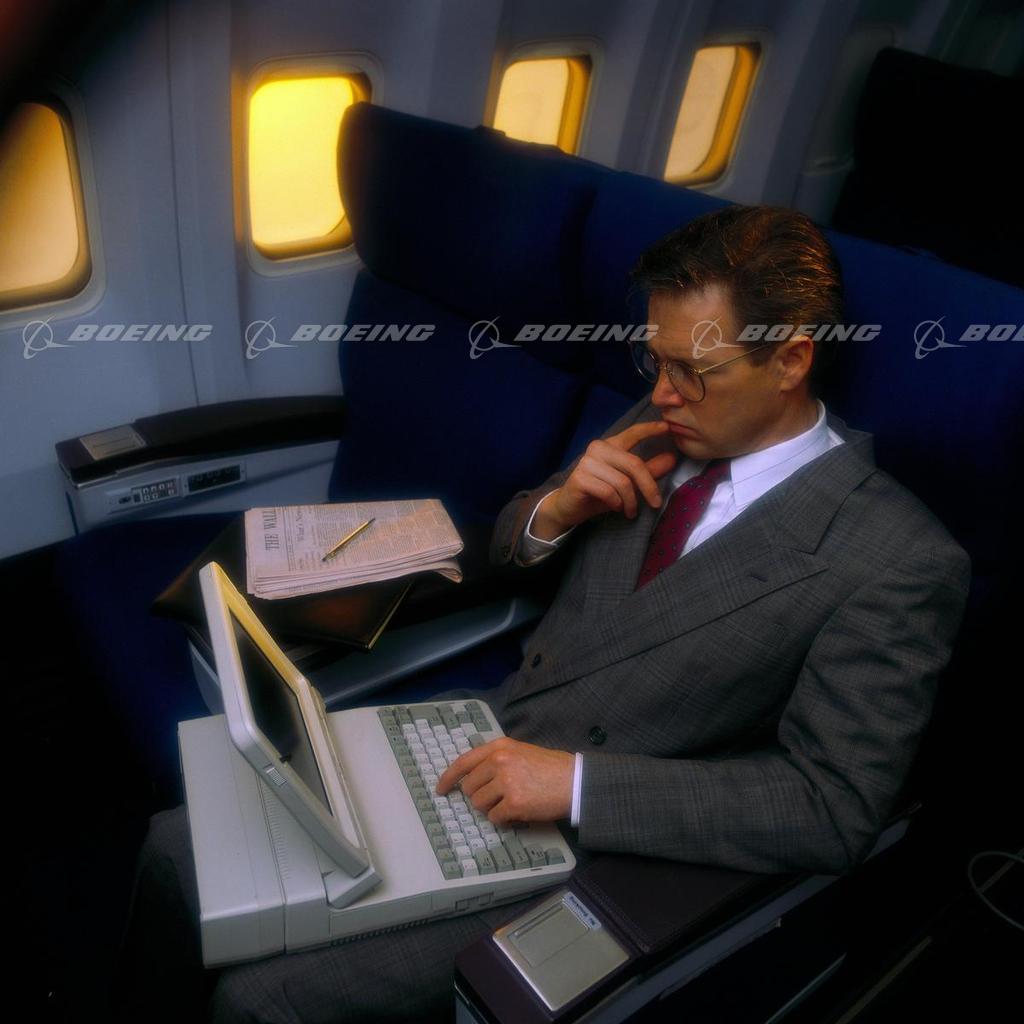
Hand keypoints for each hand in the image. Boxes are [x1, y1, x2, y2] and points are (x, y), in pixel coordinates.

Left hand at [435, 737, 574, 825]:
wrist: (574, 781)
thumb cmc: (549, 768)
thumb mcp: (520, 751)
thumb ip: (496, 758)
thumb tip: (472, 776)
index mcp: (500, 747)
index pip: (463, 762)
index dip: (449, 778)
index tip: (441, 789)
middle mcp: (500, 762)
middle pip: (469, 788)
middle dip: (480, 796)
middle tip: (499, 797)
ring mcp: (506, 782)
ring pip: (479, 804)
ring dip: (492, 808)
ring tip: (512, 802)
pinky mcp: (514, 803)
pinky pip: (494, 818)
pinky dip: (504, 819)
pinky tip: (518, 812)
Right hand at [533, 420, 677, 537]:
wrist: (569, 507)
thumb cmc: (600, 494)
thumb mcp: (628, 482)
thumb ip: (648, 470)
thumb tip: (671, 458)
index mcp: (610, 446)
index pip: (632, 433)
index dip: (649, 429)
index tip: (667, 427)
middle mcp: (598, 449)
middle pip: (634, 464)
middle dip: (648, 486)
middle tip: (655, 503)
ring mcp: (587, 462)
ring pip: (622, 482)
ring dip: (631, 501)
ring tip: (630, 511)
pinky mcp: (580, 478)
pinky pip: (609, 492)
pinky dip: (616, 503)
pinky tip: (615, 507)